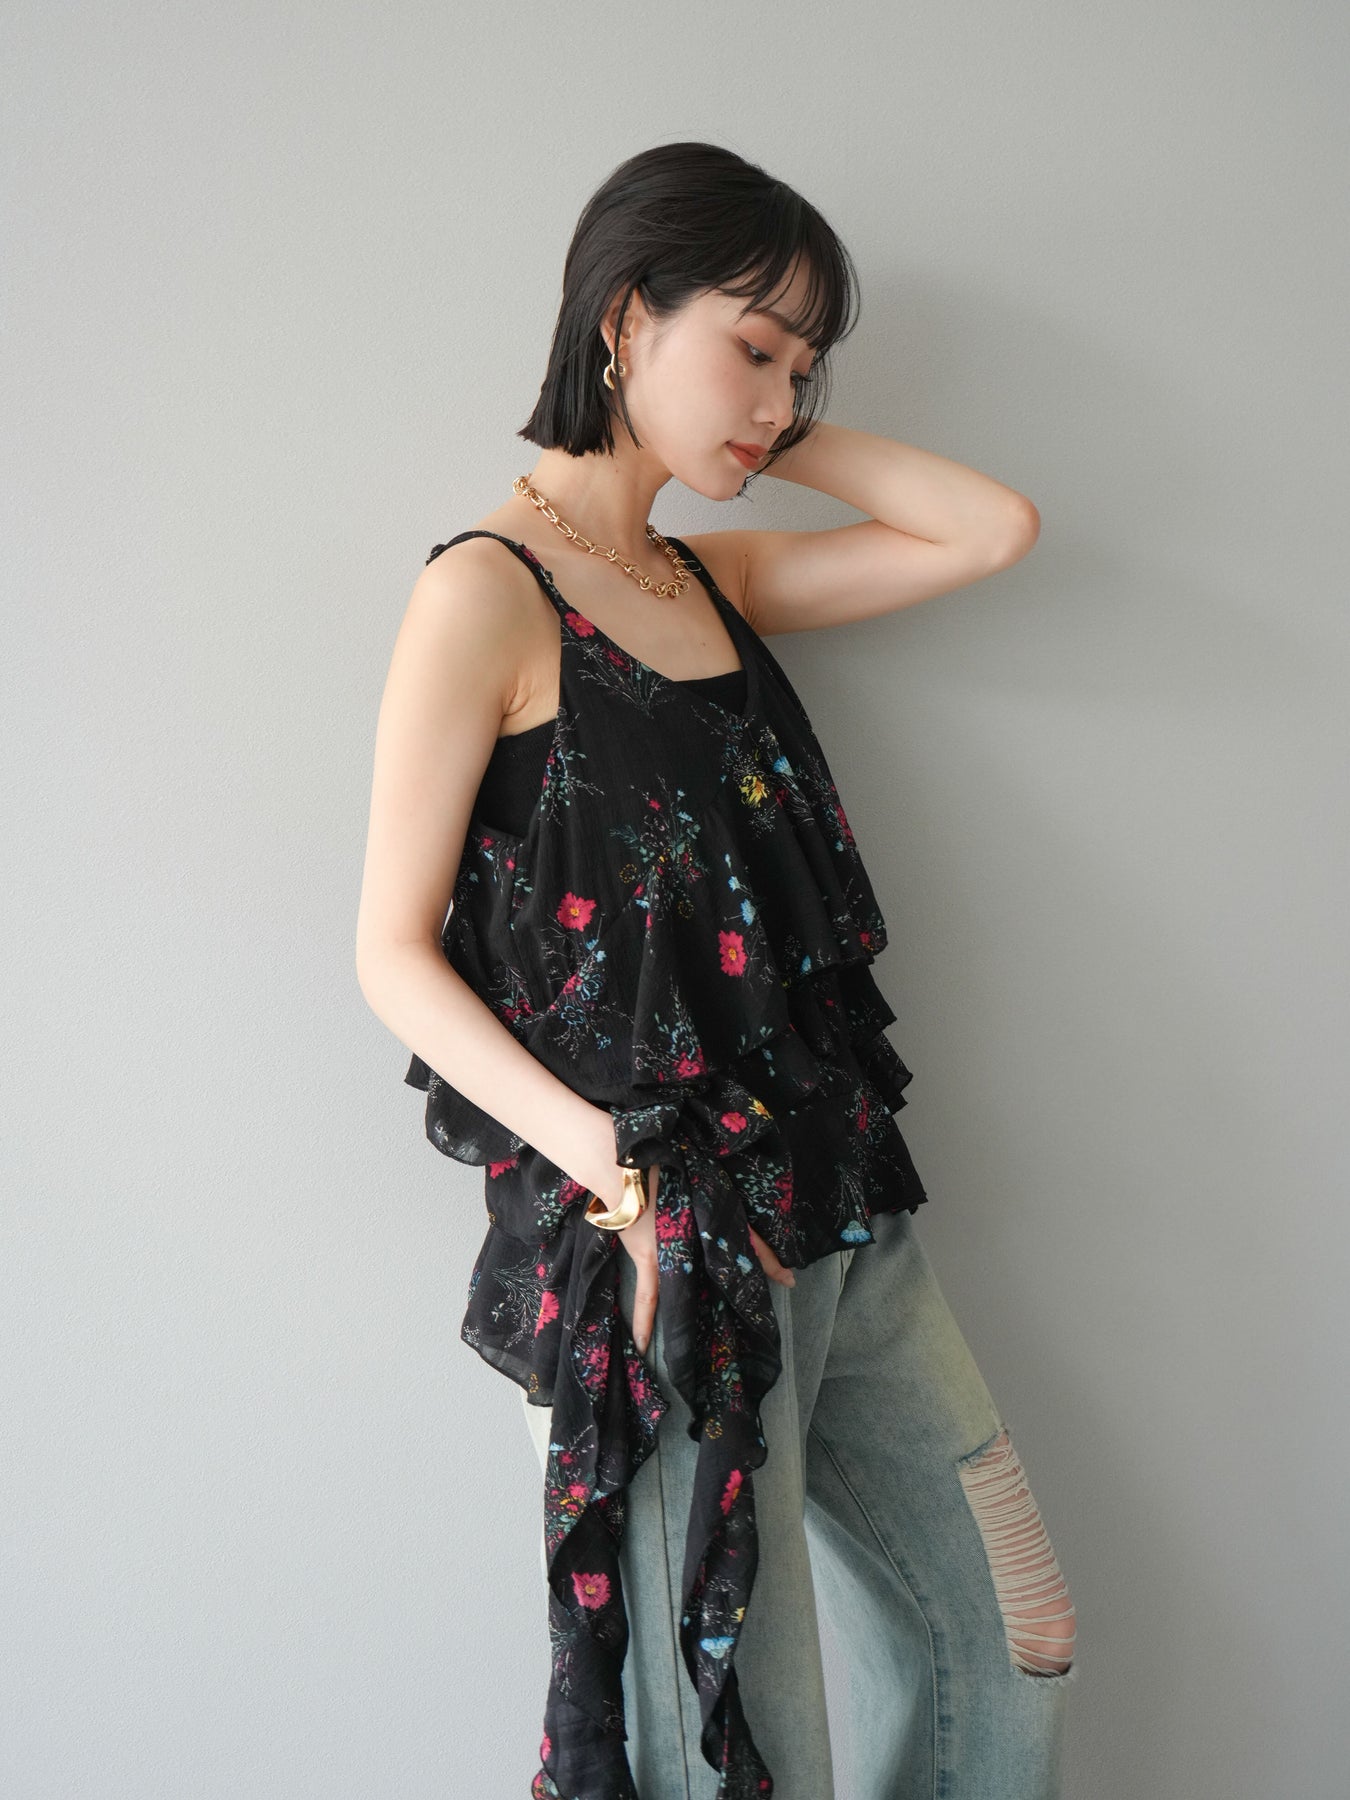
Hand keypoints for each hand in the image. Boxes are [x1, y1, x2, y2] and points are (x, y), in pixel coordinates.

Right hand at [618, 1169, 795, 1355]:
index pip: (752, 1241)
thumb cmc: (660, 1160)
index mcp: (714, 1214)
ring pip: (700, 1286)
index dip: (772, 1261)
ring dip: (712, 1304)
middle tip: (784, 1289)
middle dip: (758, 1277)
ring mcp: (677, 1253)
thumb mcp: (696, 1172)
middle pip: (734, 1264)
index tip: (791, 1279)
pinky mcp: (649, 1260)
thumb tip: (714, 1186)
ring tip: (729, 1330)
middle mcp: (701, 1237)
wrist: (625, 1166)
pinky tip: (644, 1346)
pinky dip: (645, 1322)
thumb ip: (708, 1186)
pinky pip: (648, 1297)